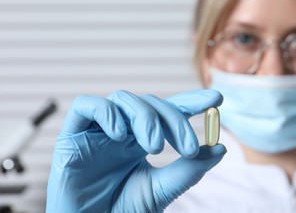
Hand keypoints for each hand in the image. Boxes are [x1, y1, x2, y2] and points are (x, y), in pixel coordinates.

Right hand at [46, 89, 225, 212]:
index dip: (191, 101)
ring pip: (124, 99)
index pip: (168, 112)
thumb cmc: (122, 211)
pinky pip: (87, 106)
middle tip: (188, 147)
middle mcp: (122, 130)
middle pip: (150, 104)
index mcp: (141, 139)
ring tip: (155, 146)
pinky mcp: (73, 134)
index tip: (216, 98)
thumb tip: (219, 148)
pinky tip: (120, 135)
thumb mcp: (161, 190)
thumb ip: (188, 170)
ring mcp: (98, 130)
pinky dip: (107, 114)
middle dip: (173, 120)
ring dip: (145, 117)